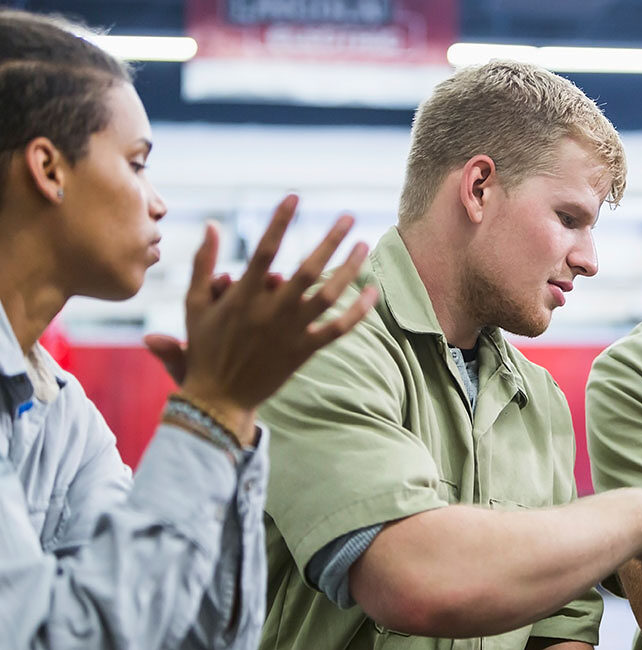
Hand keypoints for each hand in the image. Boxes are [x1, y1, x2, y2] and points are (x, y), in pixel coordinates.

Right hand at [146, 195, 377, 443]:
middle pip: (307, 269)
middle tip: (348, 217)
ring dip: (349, 269)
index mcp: (241, 296)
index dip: (280, 222)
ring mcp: (289, 332)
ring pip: (327, 296)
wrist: (217, 397)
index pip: (264, 250)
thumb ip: (204, 263)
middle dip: (329, 241)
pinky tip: (374, 291)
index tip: (294, 197)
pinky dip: (358, 312)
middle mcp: (269, 311)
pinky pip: (337, 329)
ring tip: (364, 245)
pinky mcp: (304, 351)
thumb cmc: (204, 347)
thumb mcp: (194, 304)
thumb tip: (213, 225)